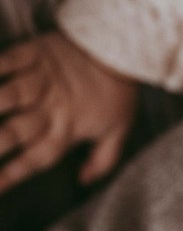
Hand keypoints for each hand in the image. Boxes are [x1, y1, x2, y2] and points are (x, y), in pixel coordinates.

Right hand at [0, 32, 137, 190]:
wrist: (124, 48)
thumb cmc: (118, 91)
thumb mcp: (119, 129)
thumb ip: (103, 160)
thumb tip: (84, 181)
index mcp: (67, 129)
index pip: (36, 159)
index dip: (13, 175)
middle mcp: (50, 108)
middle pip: (14, 131)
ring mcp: (41, 80)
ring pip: (9, 96)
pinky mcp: (36, 53)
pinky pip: (8, 60)